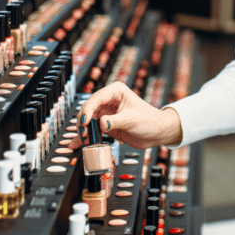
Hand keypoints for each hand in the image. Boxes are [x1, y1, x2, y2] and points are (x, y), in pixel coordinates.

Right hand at [67, 82, 182, 149]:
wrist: (157, 133)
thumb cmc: (150, 121)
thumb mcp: (132, 120)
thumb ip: (115, 121)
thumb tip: (100, 123)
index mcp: (116, 91)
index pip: (96, 99)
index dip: (87, 110)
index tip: (84, 122)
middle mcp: (109, 100)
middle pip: (89, 109)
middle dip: (83, 121)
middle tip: (83, 134)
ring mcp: (106, 112)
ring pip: (88, 120)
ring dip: (83, 130)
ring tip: (80, 141)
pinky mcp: (106, 124)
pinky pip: (92, 129)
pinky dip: (86, 136)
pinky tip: (78, 144)